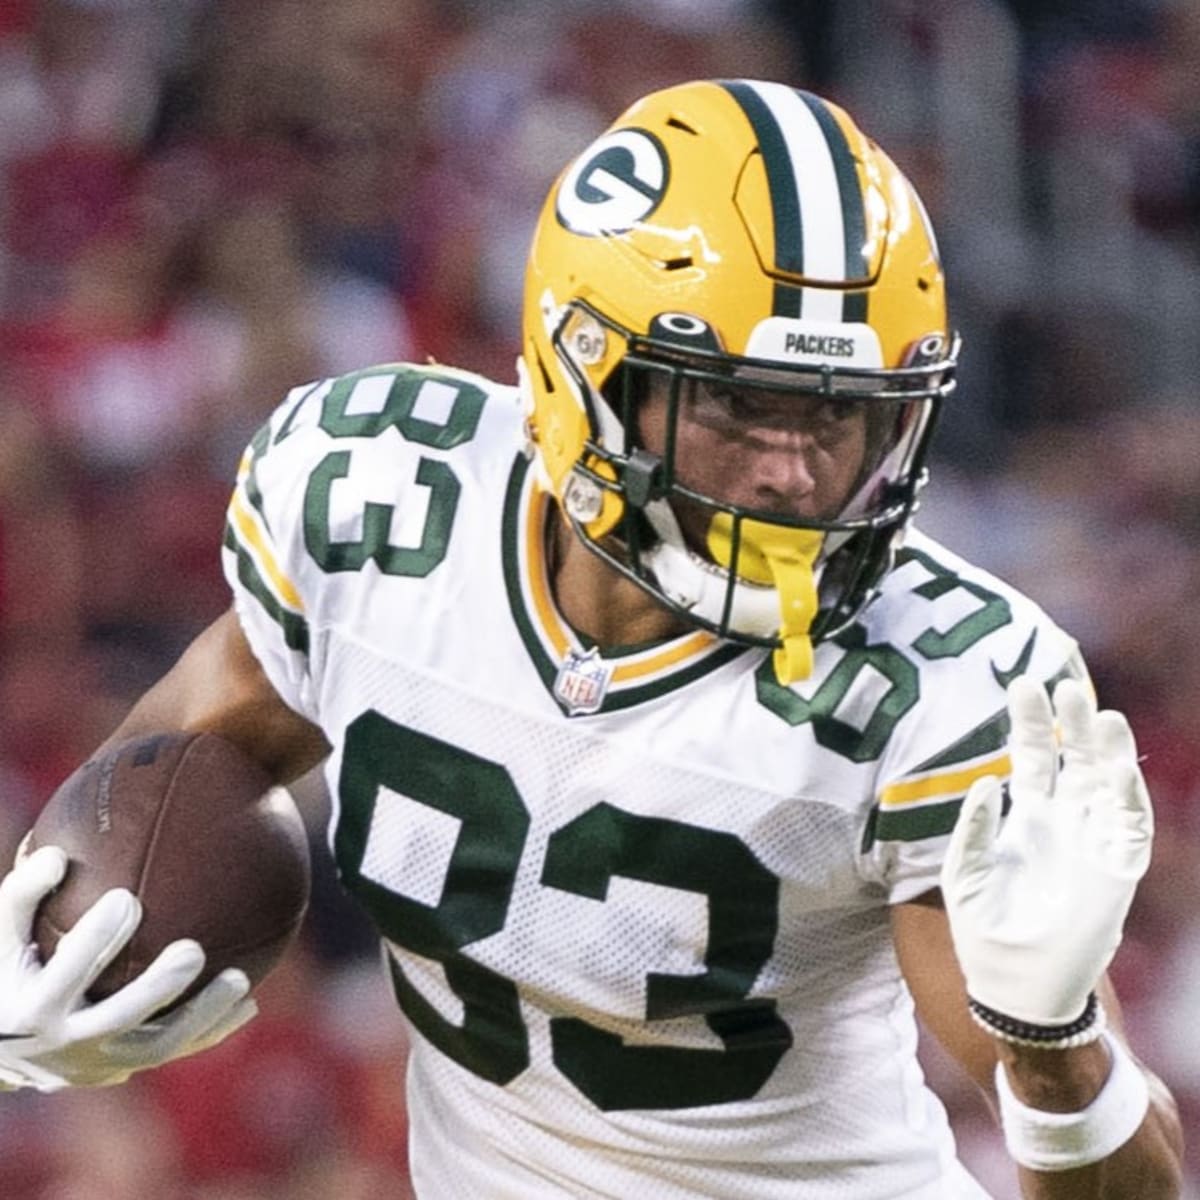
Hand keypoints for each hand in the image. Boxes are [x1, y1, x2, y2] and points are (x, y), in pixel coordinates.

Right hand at [0, 844, 256, 1091]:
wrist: (5, 1048)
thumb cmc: (12, 969)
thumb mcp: (3, 936)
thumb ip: (24, 894)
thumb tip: (57, 854)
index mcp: (32, 1009)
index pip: (64, 976)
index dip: (93, 940)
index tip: (126, 897)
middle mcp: (66, 1045)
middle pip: (118, 1020)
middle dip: (156, 989)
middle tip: (194, 950)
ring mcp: (99, 1065)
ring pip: (157, 1047)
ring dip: (201, 1016)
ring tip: (240, 980)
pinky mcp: (125, 1070)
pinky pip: (175, 1053)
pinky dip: (211, 1032)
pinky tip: (249, 1004)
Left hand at [940, 676, 1153, 1025]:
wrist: (1015, 988)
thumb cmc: (984, 931)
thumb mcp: (964, 874)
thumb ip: (974, 828)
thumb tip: (987, 779)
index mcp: (1025, 819)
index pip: (1032, 757)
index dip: (1031, 723)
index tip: (1024, 682)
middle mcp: (1062, 824)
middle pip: (1072, 760)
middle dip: (1070, 723)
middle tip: (1063, 682)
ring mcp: (1092, 845)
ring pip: (1107, 786)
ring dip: (1107, 752)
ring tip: (1101, 715)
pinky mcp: (1116, 874)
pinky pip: (1129, 830)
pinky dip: (1127, 800)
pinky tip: (1118, 770)